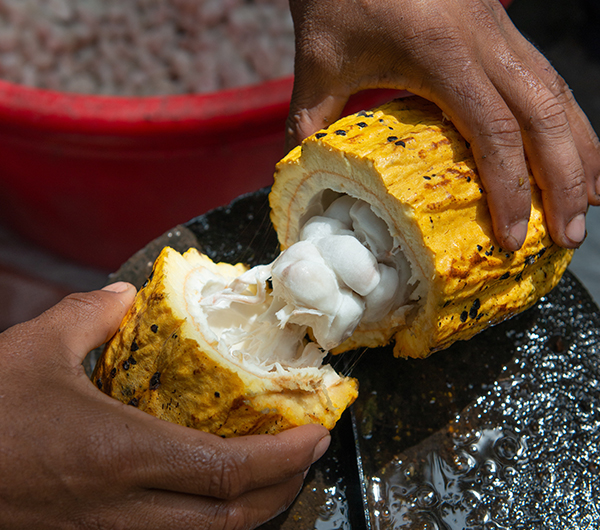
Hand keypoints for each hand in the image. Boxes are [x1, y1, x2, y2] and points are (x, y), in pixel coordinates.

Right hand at [0, 282, 329, 529]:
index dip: (283, 457)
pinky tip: (212, 494)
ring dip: (252, 510)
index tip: (315, 434)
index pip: (229, 471)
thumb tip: (125, 297)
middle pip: (232, 521)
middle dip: (284, 488)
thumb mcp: (34, 349)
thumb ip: (90, 316)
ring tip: (275, 474)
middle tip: (308, 454)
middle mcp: (124, 510)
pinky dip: (209, 520)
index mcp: (122, 455)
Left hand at [286, 0, 599, 250]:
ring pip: (559, 95)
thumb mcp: (319, 63)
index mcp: (440, 53)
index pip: (493, 132)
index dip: (511, 190)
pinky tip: (574, 150)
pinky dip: (568, 120)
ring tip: (589, 203)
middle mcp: (485, 40)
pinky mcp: (502, 27)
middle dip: (565, 182)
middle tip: (570, 237)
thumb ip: (309, 122)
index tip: (513, 237)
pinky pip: (548, 78)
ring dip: (581, 152)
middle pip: (545, 117)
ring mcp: (501, 30)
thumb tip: (297, 176)